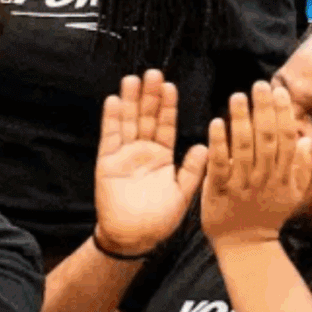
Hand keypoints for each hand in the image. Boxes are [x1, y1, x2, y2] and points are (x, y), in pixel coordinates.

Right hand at [94, 70, 209, 256]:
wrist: (134, 239)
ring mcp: (124, 155)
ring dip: (130, 101)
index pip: (165, 125)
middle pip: (146, 118)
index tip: (170, 86)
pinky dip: (112, 119)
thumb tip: (204, 146)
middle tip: (153, 72)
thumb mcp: (183, 193)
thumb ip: (192, 170)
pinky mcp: (107, 163)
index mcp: (162, 156)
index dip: (167, 106)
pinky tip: (114, 100)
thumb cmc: (159, 219)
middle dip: (149, 96)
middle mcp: (143, 151)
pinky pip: (110, 138)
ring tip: (133, 78)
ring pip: (128, 122)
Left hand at [200, 82, 311, 247]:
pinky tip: (216, 123)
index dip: (284, 114)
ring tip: (237, 96)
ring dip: (241, 120)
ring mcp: (243, 185)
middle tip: (259, 85)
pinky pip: (220, 164)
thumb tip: (306, 139)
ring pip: (244, 148)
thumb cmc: (269, 215)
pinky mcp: (220, 191)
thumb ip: (302, 167)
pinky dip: (218, 143)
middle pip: (267, 138)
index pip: (287, 139)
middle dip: (264, 110)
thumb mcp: (293, 193)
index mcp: (284, 176)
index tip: (279, 91)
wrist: (246, 246)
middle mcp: (266, 178)